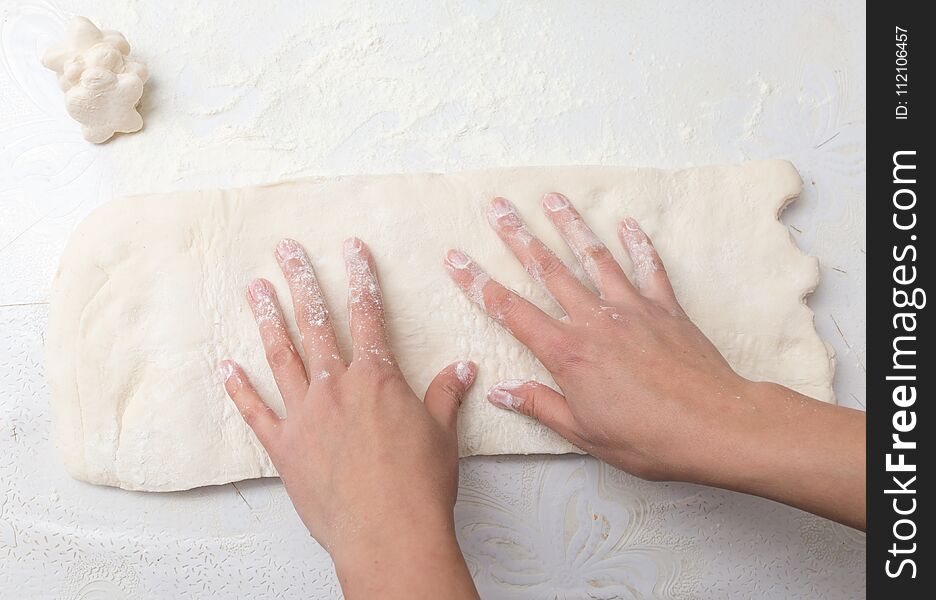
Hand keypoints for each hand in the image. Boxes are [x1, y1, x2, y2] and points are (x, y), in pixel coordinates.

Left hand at [220, 237, 479, 598]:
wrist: (388, 534)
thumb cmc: (419, 486)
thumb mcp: (443, 434)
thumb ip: (447, 395)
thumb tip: (464, 368)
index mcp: (377, 379)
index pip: (367, 315)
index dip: (360, 278)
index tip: (350, 249)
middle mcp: (336, 388)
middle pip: (316, 324)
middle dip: (301, 282)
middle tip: (286, 251)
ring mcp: (305, 417)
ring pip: (282, 358)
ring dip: (267, 321)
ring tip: (256, 290)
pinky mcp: (285, 449)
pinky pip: (256, 413)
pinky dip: (240, 390)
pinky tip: (227, 368)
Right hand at [445, 194, 864, 528]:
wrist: (714, 425)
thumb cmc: (648, 438)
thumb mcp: (583, 432)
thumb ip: (540, 405)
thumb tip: (500, 391)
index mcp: (567, 352)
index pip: (511, 311)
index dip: (478, 283)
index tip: (456, 259)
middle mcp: (594, 320)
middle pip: (548, 270)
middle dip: (518, 236)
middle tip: (498, 206)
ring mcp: (632, 309)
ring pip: (594, 258)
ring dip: (570, 226)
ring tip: (552, 199)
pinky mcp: (665, 308)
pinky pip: (649, 268)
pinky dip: (639, 244)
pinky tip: (628, 224)